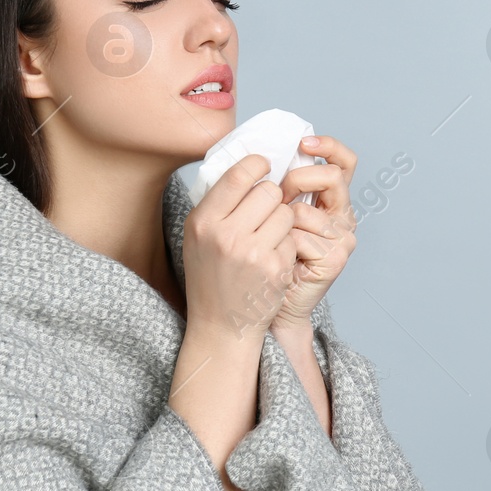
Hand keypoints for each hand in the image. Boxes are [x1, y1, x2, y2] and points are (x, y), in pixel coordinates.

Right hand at [180, 153, 298, 342]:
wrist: (220, 325)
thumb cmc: (210, 276)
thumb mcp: (198, 237)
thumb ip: (217, 204)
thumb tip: (247, 165)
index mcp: (203, 222)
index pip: (238, 175)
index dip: (258, 165)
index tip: (265, 166)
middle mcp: (225, 235)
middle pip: (268, 191)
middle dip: (273, 197)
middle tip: (266, 211)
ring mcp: (252, 252)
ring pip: (286, 212)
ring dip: (283, 220)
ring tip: (268, 236)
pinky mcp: (274, 268)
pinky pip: (292, 238)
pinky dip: (286, 245)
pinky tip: (272, 259)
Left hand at [269, 135, 357, 332]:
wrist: (266, 306)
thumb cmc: (261, 260)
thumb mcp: (267, 216)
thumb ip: (274, 189)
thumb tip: (259, 155)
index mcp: (329, 201)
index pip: (343, 162)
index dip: (329, 146)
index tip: (304, 141)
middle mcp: (342, 217)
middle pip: (332, 176)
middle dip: (297, 179)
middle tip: (279, 195)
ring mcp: (342, 238)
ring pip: (304, 210)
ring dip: (279, 223)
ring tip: (271, 242)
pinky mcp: (335, 258)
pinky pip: (298, 236)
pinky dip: (280, 246)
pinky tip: (279, 261)